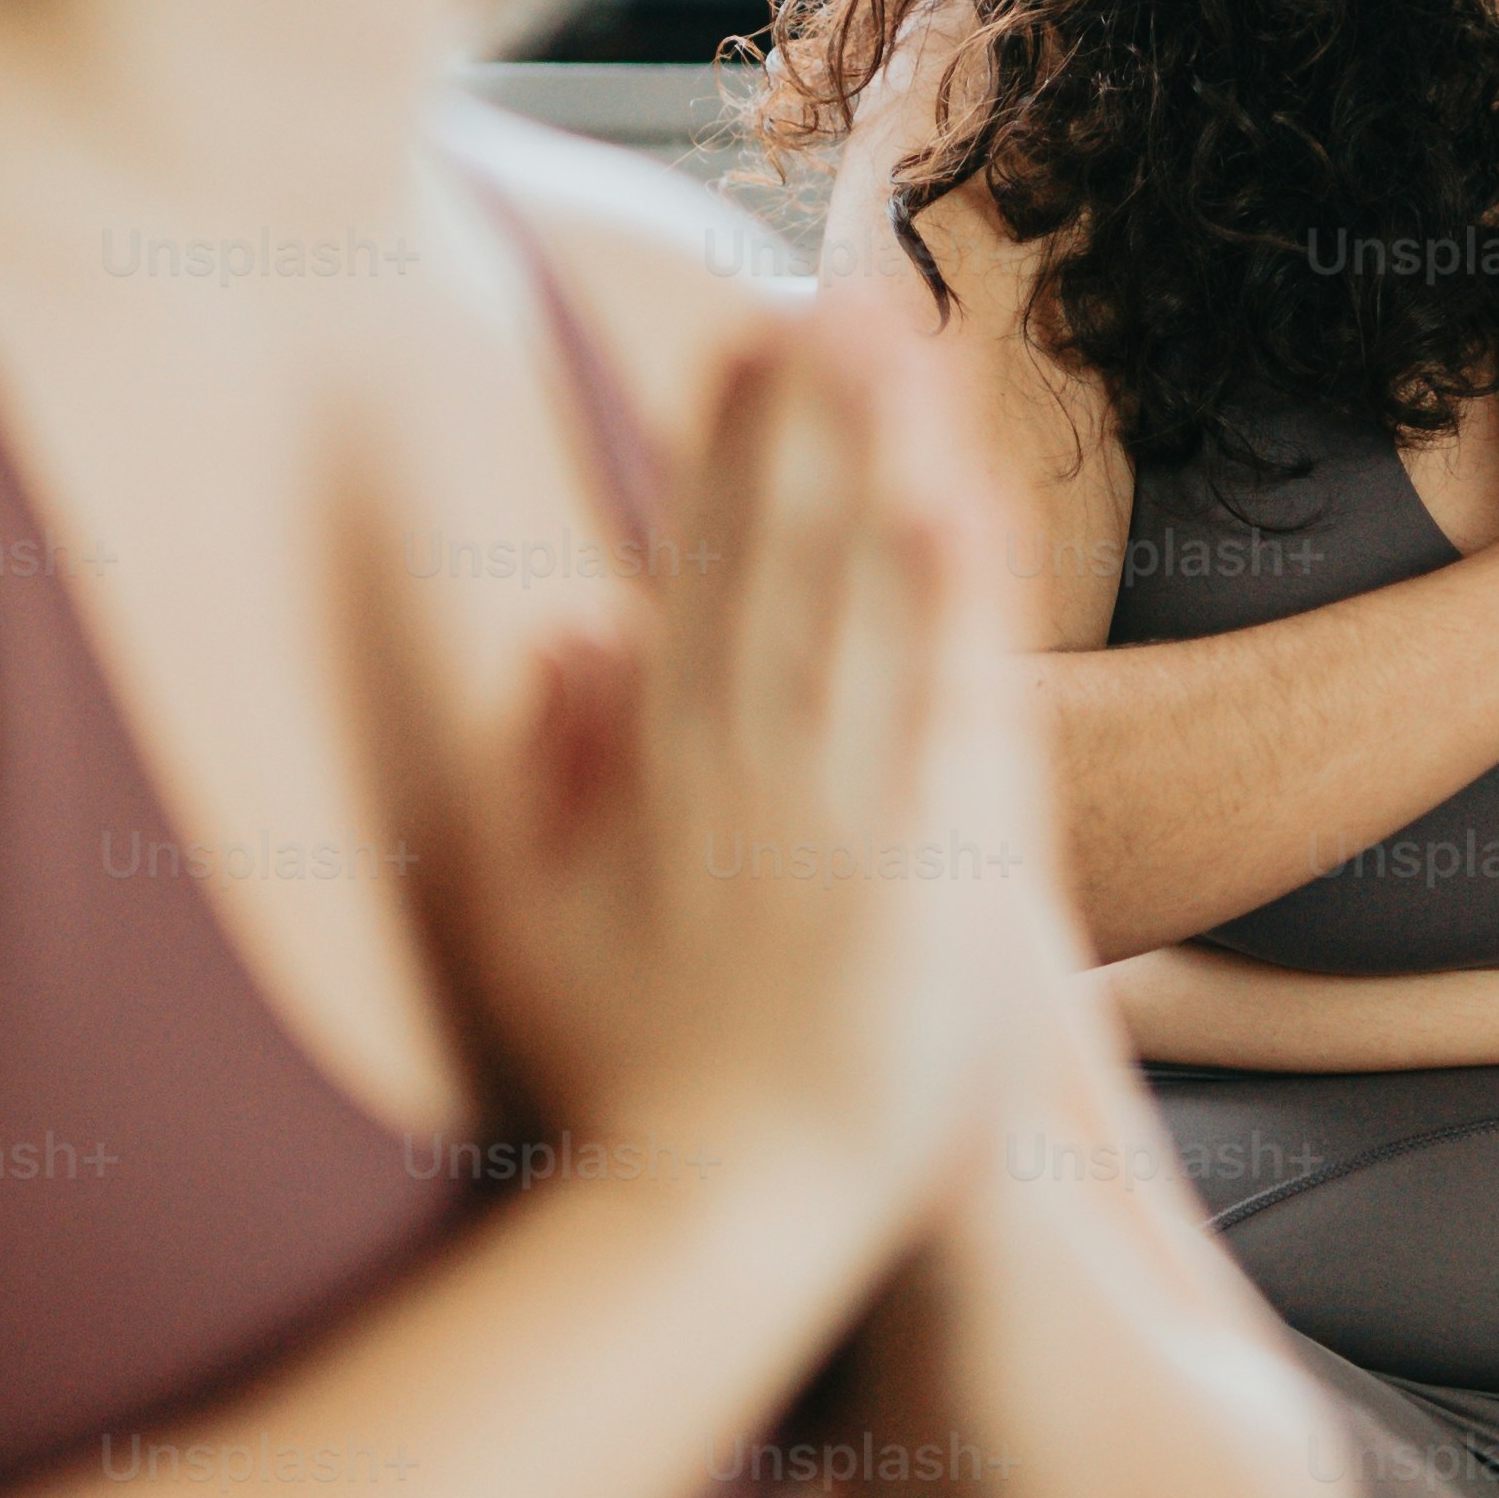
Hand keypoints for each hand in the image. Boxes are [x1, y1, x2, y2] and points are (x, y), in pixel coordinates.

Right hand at [436, 275, 1056, 1230]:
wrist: (718, 1220)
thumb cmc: (634, 1089)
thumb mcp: (536, 921)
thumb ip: (546, 770)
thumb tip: (561, 625)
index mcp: (665, 774)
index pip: (700, 576)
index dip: (728, 448)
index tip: (753, 335)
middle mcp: (750, 767)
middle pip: (780, 556)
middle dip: (809, 412)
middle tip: (837, 277)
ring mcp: (842, 813)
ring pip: (861, 600)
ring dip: (883, 459)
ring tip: (905, 334)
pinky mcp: (932, 872)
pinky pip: (945, 710)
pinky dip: (952, 605)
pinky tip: (963, 502)